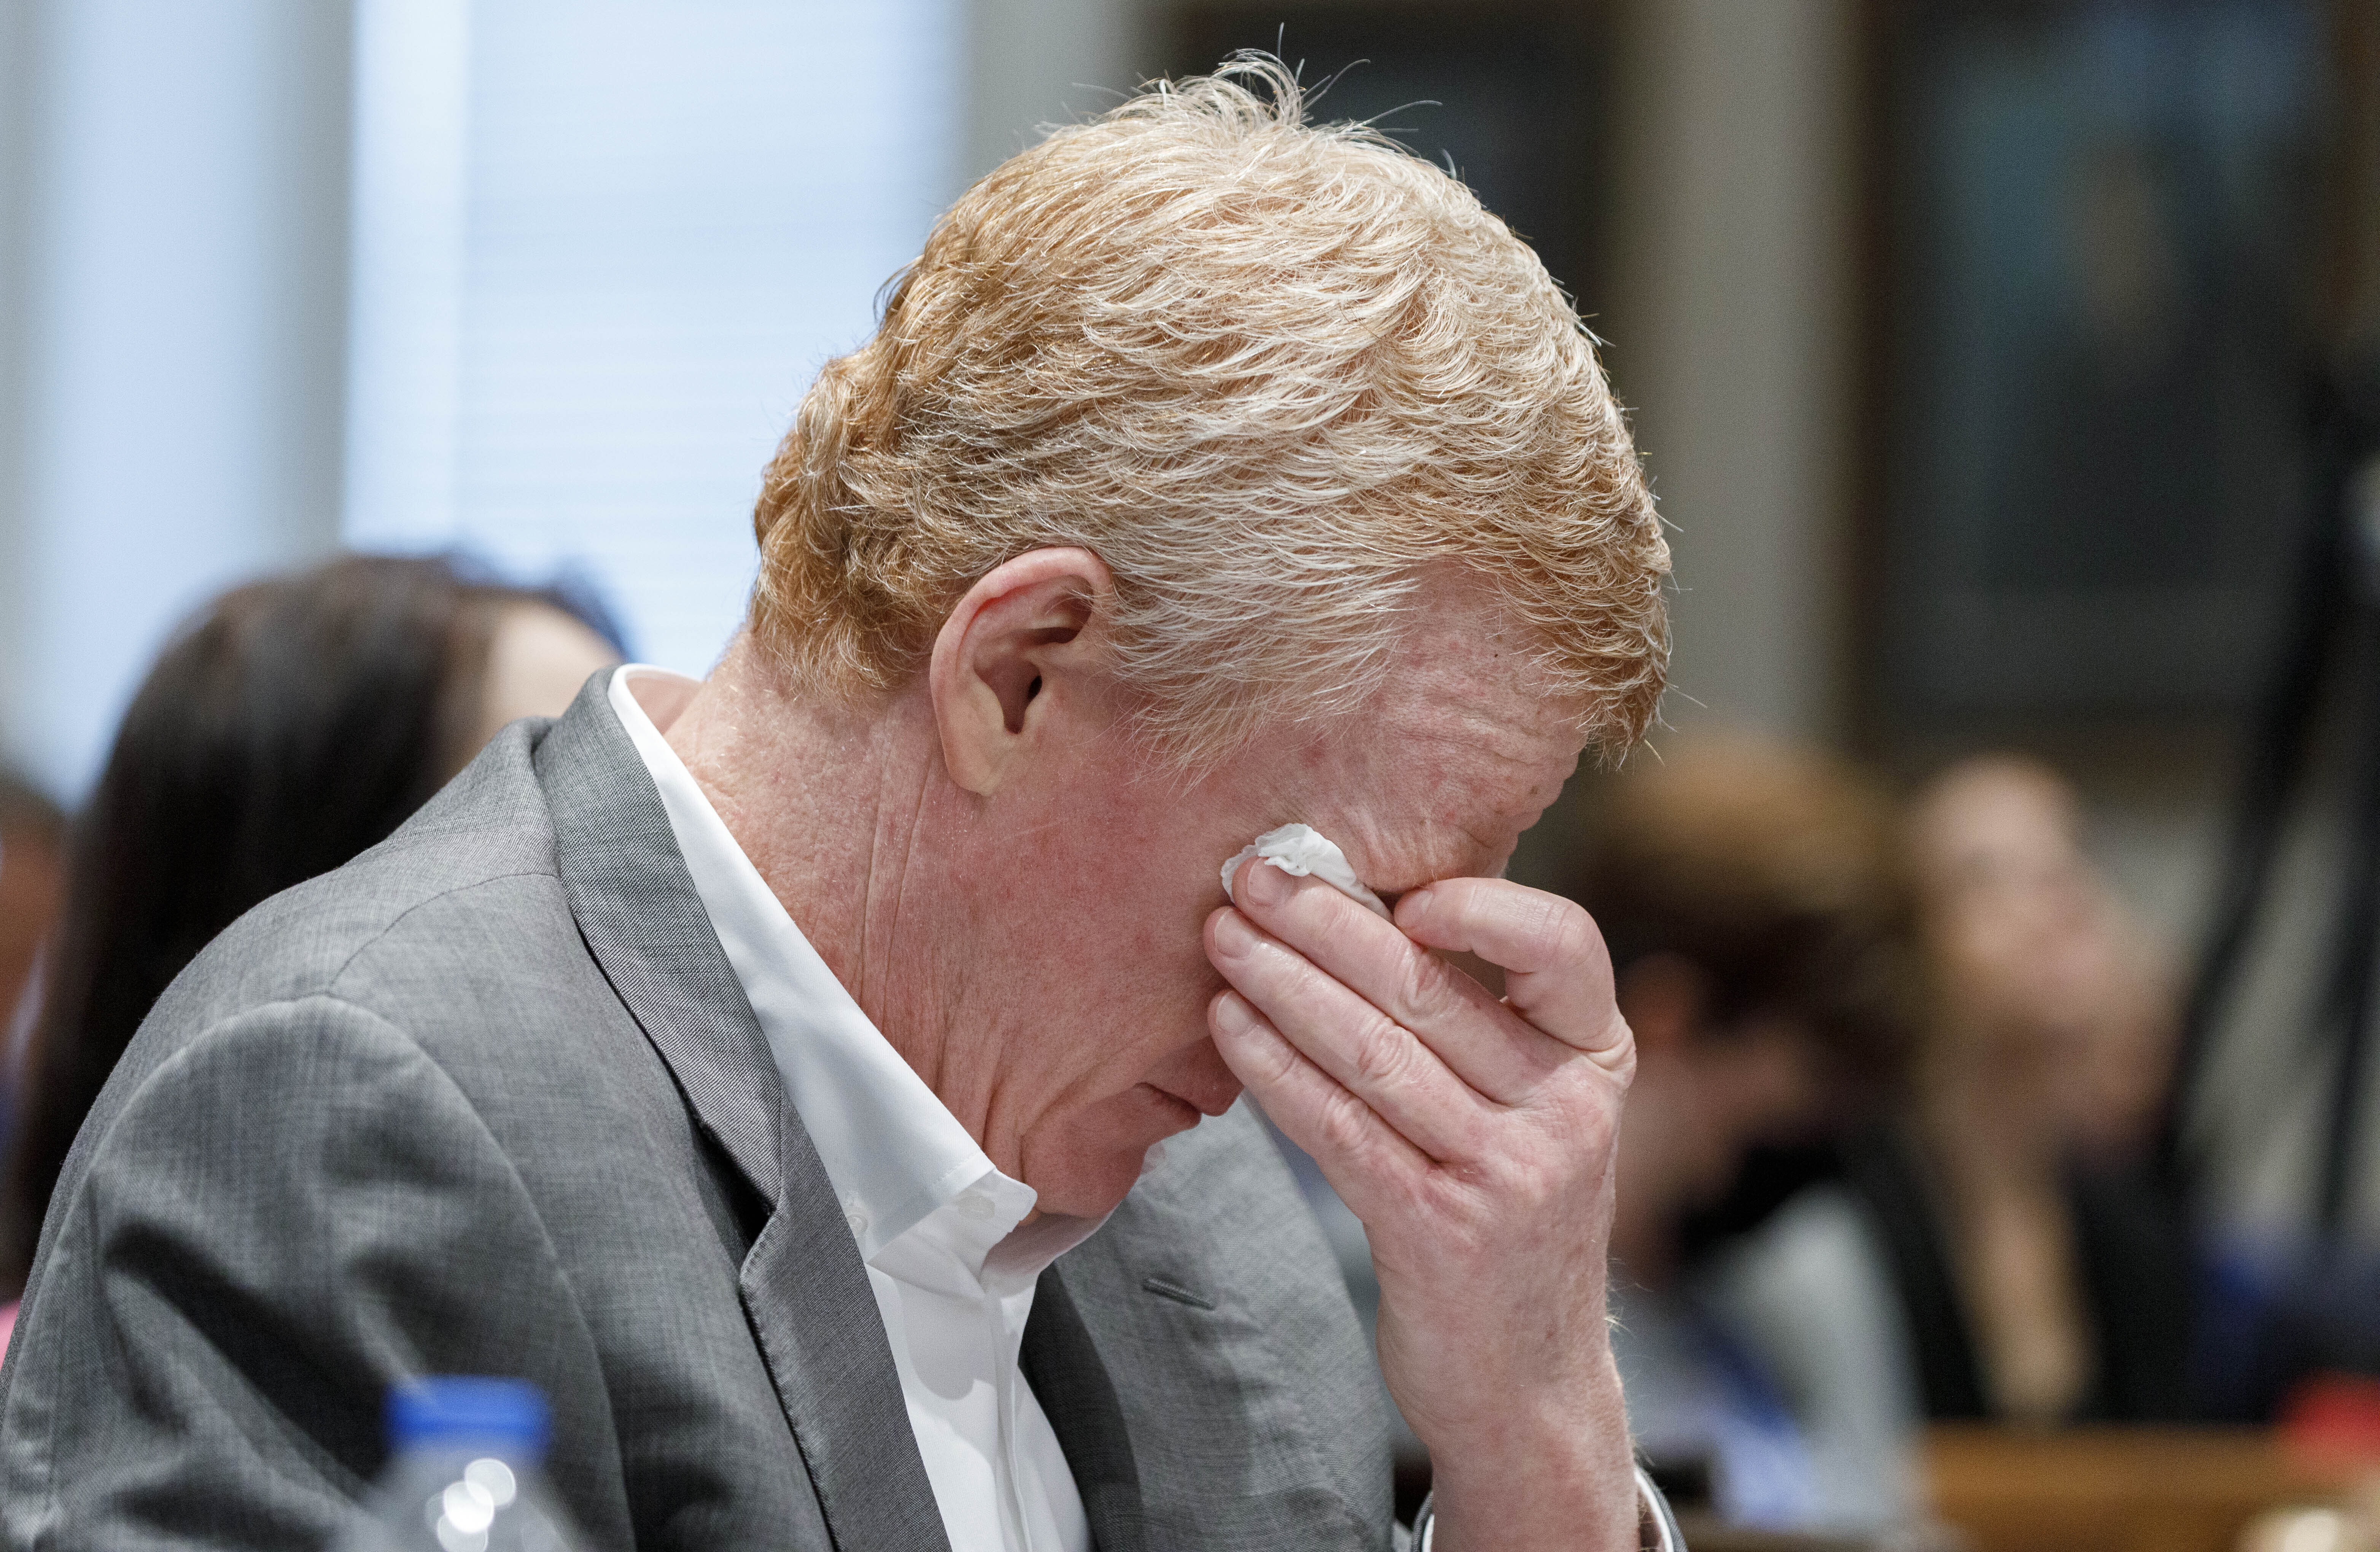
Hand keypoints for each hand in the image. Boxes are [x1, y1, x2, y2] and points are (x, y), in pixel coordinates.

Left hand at [1205, 860, 1637, 1551]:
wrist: (1529, 1385)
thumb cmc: (1510, 1223)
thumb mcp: (1531, 1114)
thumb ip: (1481, 1024)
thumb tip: (1359, 911)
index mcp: (1596, 1058)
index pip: (1564, 944)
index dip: (1481, 903)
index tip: (1392, 884)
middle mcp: (1566, 1109)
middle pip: (1430, 987)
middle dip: (1325, 921)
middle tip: (1250, 876)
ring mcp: (1510, 1172)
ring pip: (1373, 1049)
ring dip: (1281, 984)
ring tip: (1220, 940)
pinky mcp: (1439, 1228)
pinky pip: (1337, 1126)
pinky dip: (1274, 1069)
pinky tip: (1228, 1027)